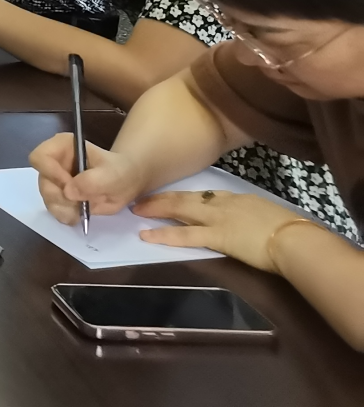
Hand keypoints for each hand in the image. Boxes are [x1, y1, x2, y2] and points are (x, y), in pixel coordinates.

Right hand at [28, 134, 147, 223]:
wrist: (125, 182)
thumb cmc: (118, 171)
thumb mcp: (110, 175)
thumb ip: (90, 181)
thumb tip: (68, 192)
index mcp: (62, 147)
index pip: (40, 157)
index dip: (50, 173)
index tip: (68, 185)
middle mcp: (53, 162)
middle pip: (43, 181)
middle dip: (61, 196)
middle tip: (81, 201)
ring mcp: (54, 180)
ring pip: (47, 198)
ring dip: (65, 208)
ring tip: (83, 208)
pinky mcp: (58, 196)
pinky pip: (54, 209)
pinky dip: (66, 215)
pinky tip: (79, 214)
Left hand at [130, 189, 303, 269]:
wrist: (296, 239)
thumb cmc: (292, 231)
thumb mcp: (270, 216)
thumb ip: (255, 216)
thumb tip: (252, 222)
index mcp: (237, 198)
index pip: (205, 195)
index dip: (185, 197)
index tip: (171, 197)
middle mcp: (223, 204)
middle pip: (186, 197)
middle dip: (162, 198)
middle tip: (141, 198)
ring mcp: (218, 219)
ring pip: (180, 210)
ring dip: (156, 209)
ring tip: (137, 210)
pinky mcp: (217, 236)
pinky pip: (185, 235)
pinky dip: (164, 235)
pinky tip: (147, 235)